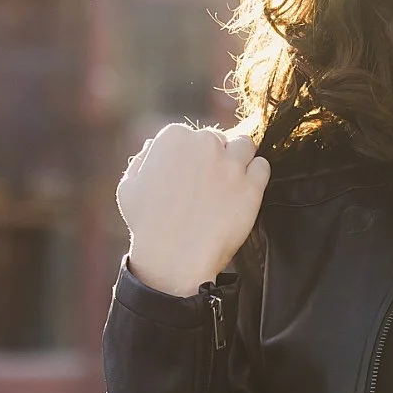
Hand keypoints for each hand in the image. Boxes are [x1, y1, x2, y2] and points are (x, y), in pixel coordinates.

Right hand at [116, 122, 269, 297]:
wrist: (174, 258)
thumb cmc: (148, 225)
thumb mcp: (130, 186)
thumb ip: (142, 160)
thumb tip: (152, 147)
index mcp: (174, 138)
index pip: (191, 134)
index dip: (192, 155)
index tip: (192, 174)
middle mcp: (205, 144)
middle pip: (219, 139)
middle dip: (216, 157)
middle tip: (209, 184)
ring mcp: (231, 164)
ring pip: (245, 145)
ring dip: (239, 159)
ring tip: (230, 181)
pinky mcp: (252, 185)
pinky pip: (263, 167)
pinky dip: (256, 175)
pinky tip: (243, 191)